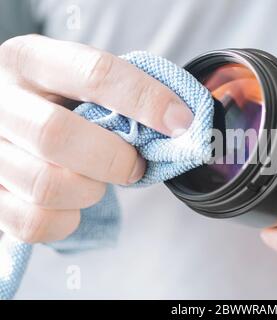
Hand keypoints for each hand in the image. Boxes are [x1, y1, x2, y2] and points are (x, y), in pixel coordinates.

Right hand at [0, 35, 192, 242]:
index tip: (181, 123)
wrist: (17, 128)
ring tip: (97, 180)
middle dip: (113, 158)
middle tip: (134, 165)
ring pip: (46, 184)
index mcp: (30, 61)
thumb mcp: (83, 86)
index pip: (93, 73)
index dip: (145, 100)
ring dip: (90, 190)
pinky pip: (35, 223)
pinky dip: (67, 219)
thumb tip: (179, 125)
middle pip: (56, 135)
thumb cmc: (63, 106)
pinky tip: (72, 203)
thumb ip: (122, 98)